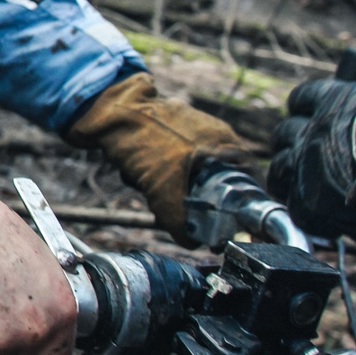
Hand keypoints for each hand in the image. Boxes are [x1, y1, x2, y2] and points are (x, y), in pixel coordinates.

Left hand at [62, 72, 254, 235]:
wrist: (106, 110)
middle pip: (216, 182)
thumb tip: (192, 243)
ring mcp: (190, 131)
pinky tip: (135, 173)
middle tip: (176, 210)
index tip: (230, 224)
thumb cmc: (143, 140)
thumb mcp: (164, 191)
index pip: (249, 182)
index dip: (240, 207)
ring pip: (187, 175)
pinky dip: (152, 174)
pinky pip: (166, 164)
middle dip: (192, 201)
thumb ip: (180, 222)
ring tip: (146, 186)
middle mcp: (213, 135)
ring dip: (166, 187)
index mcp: (226, 143)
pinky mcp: (166, 133)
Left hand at [269, 78, 355, 245]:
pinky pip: (293, 205)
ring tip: (309, 186)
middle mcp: (314, 129)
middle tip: (310, 157)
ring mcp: (306, 166)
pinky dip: (306, 208)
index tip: (313, 118)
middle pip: (285, 132)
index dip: (307, 109)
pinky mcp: (309, 204)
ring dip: (291, 175)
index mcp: (337, 99)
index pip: (303, 98)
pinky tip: (323, 213)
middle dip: (296, 143)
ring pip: (279, 167)